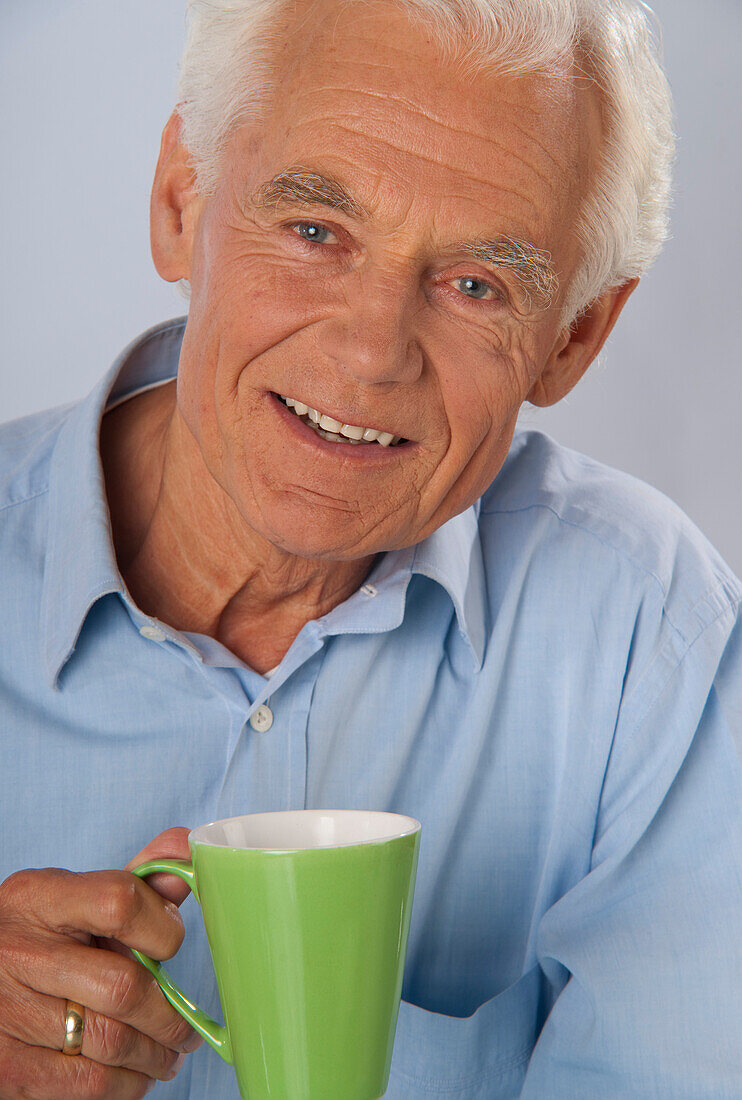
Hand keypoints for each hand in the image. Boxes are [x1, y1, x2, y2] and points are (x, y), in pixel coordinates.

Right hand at [0, 828, 202, 1097]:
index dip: (162, 927)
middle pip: (122, 987)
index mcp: (39, 898)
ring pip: (111, 1043)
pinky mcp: (7, 1069)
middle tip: (186, 1030)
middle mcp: (18, 952)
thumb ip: (134, 879)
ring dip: (154, 1056)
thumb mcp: (72, 900)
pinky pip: (87, 1084)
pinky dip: (125, 1085)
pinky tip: (132, 1075)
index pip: (119, 902)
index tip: (173, 943)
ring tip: (167, 1054)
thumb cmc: (39, 939)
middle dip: (168, 1016)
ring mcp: (7, 1013)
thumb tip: (186, 847)